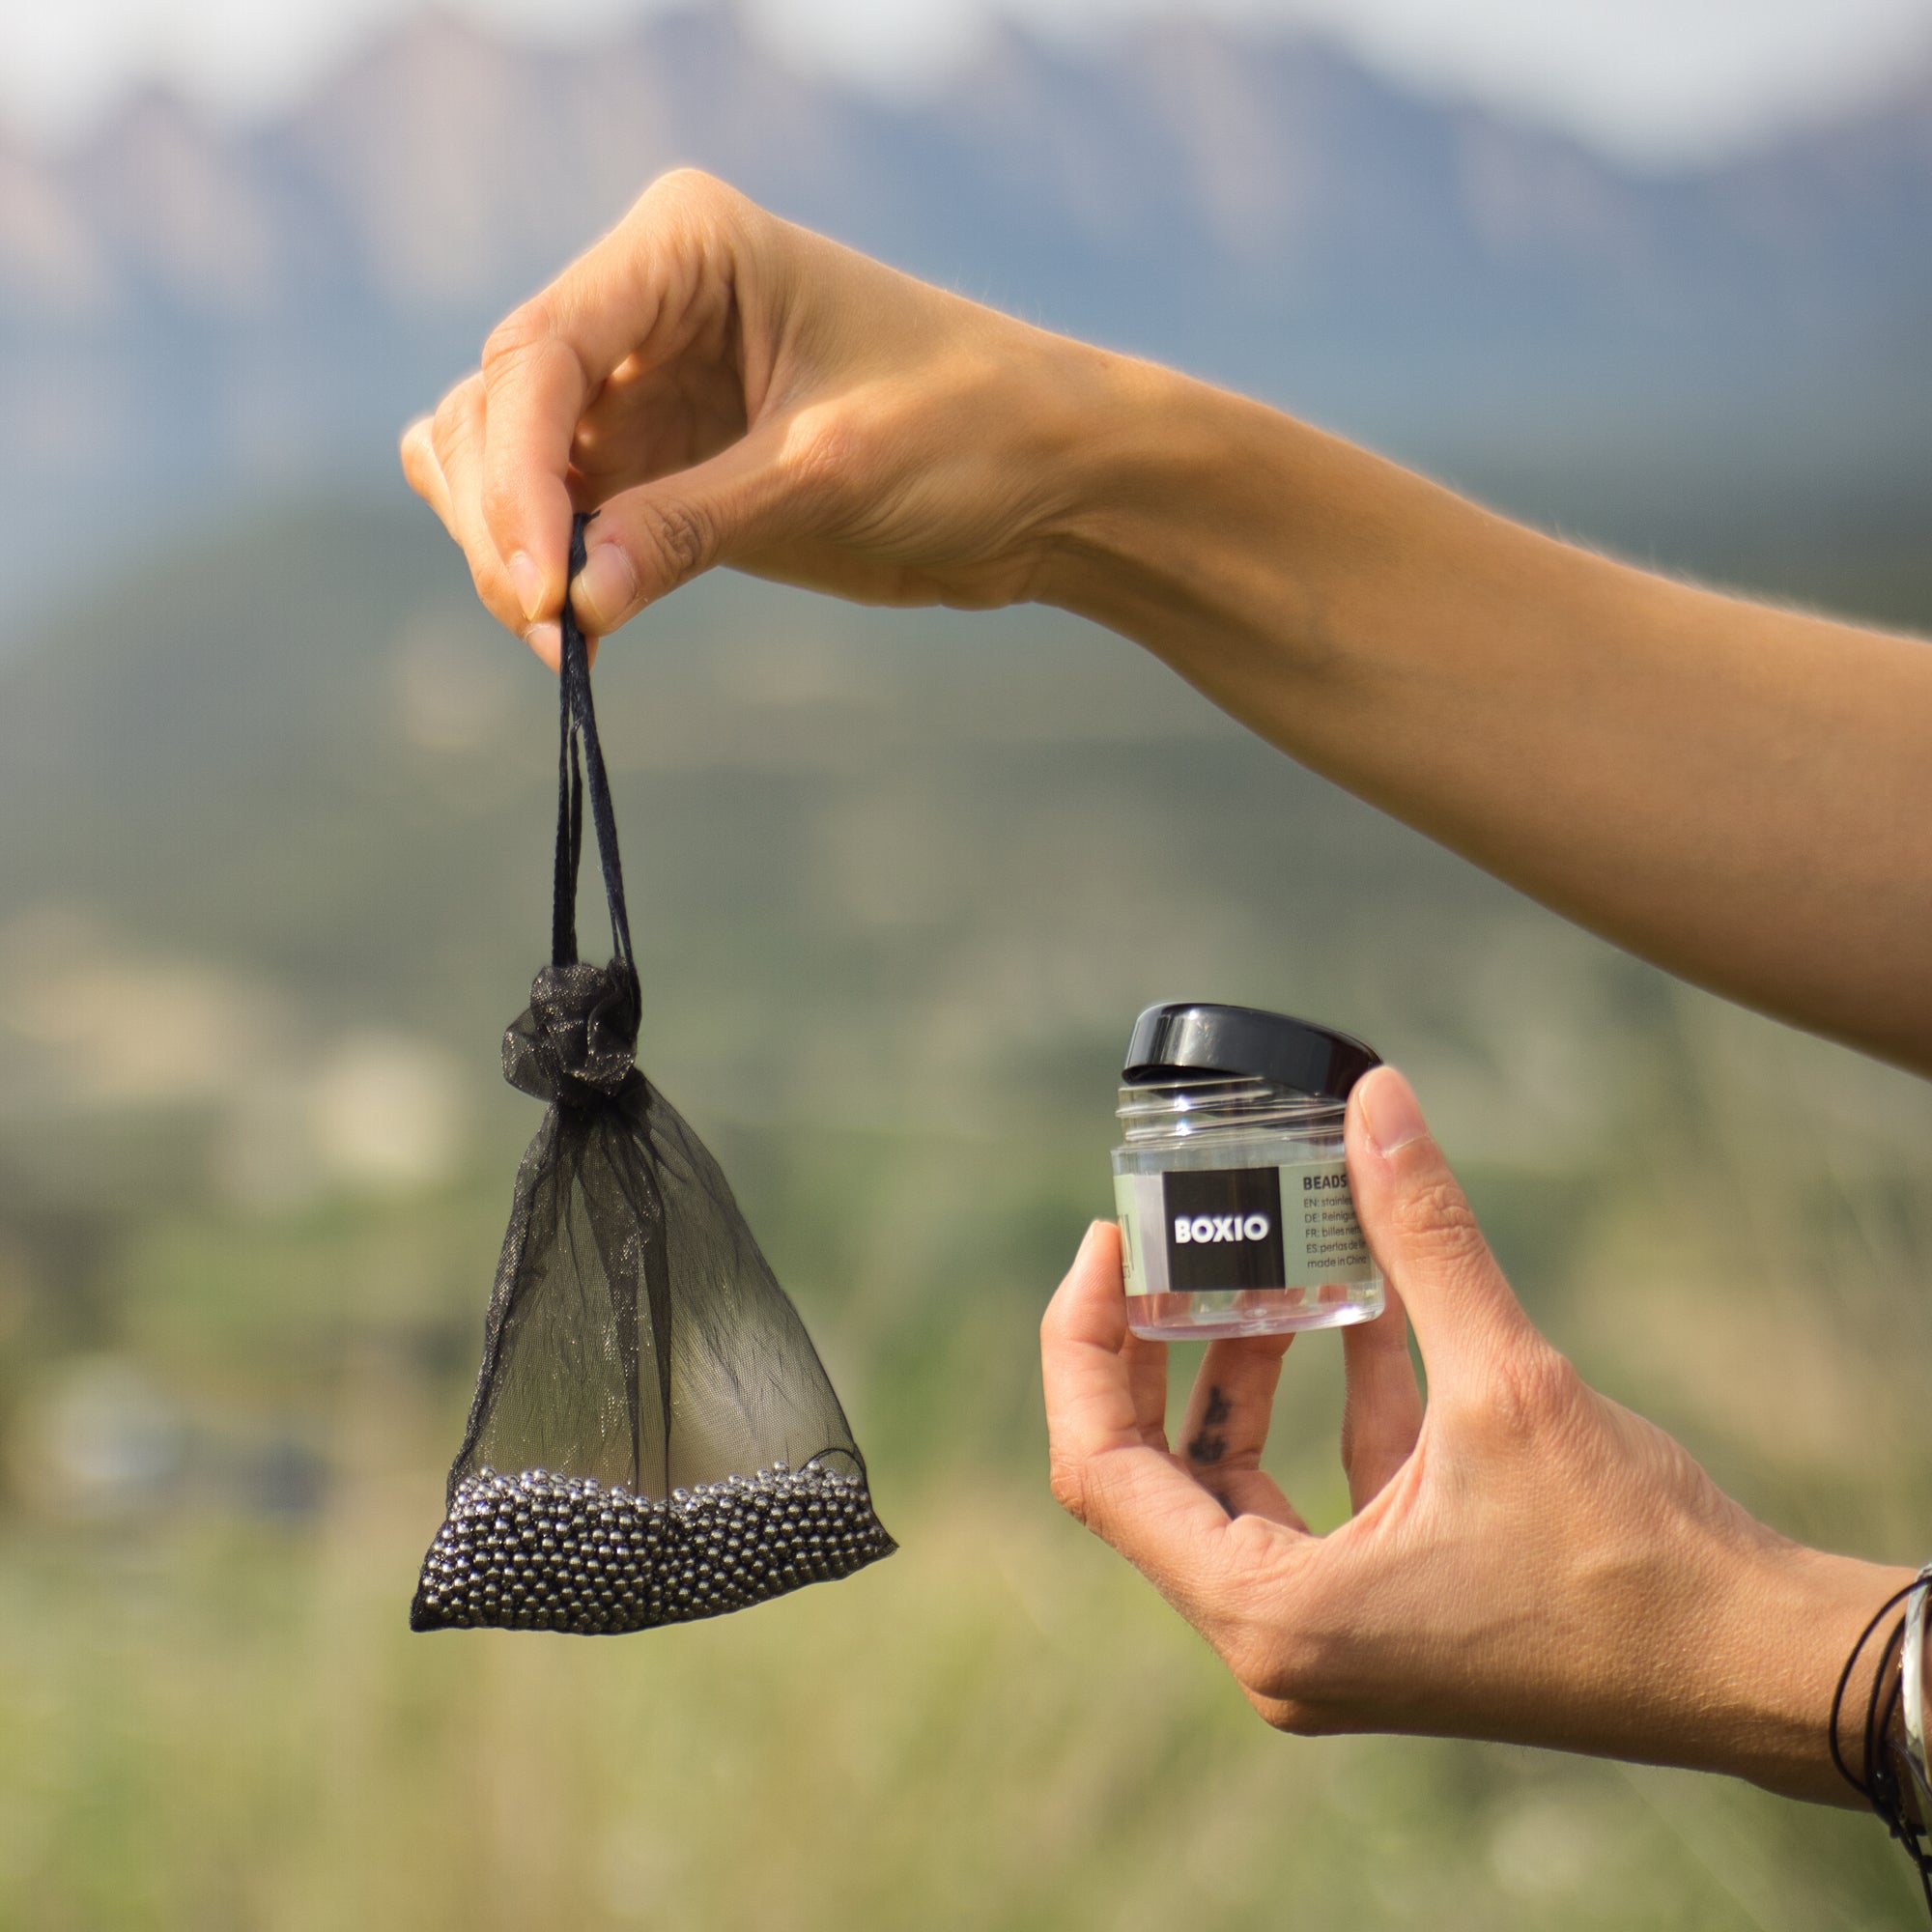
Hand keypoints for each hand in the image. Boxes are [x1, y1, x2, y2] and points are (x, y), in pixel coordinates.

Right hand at [401, 168, 1110, 669]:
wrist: (1051, 481)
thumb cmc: (968, 431)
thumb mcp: (826, 472)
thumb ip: (691, 525)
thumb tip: (571, 601)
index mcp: (682, 246)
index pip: (541, 354)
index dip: (520, 475)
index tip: (543, 587)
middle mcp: (643, 302)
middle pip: (499, 406)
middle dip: (505, 520)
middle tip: (555, 632)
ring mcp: (642, 385)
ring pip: (502, 458)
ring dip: (507, 547)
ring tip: (567, 641)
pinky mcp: (661, 465)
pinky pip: (562, 515)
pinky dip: (551, 570)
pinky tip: (582, 632)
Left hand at [1042, 1066, 1908, 1803]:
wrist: (1750, 1665)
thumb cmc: (1632, 1559)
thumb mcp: (1510, 1381)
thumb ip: (1423, 1234)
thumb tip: (1374, 1100)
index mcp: (1270, 1613)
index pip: (1099, 1469)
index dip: (1083, 1343)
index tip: (1110, 1243)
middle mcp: (1278, 1642)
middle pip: (1150, 1472)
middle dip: (1153, 1346)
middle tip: (1162, 1242)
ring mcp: (1329, 1636)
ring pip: (1231, 1478)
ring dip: (1245, 1365)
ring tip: (1264, 1261)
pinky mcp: (1384, 1612)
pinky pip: (1314, 1494)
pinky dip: (1326, 1404)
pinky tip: (1357, 1309)